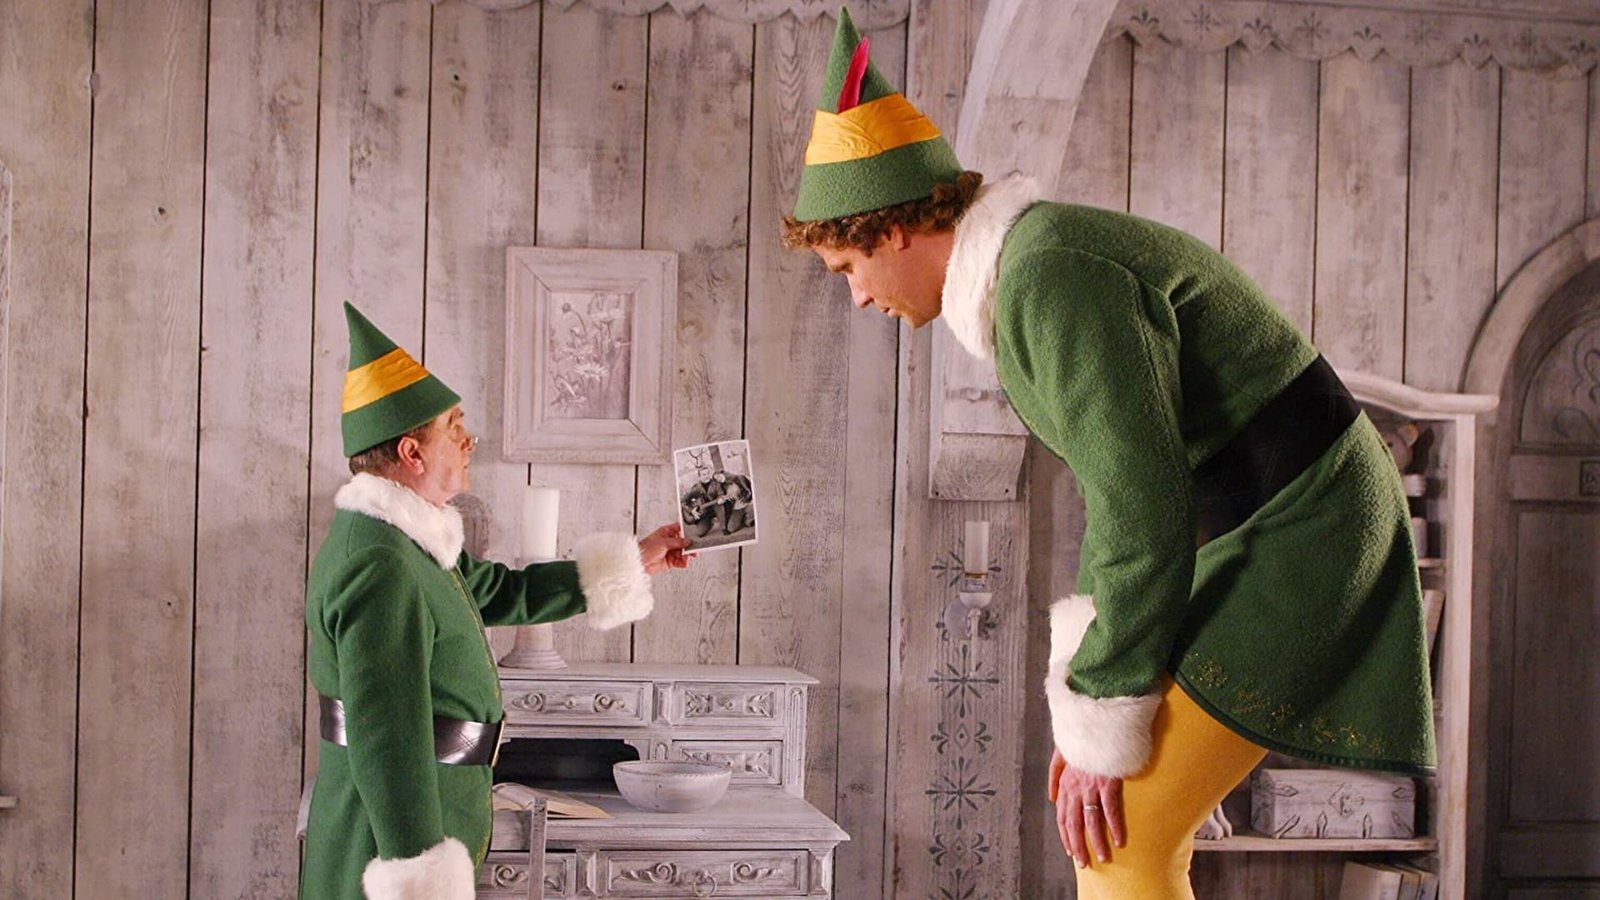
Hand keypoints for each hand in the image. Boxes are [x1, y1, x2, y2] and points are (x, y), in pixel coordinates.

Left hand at [639, 523, 694, 574]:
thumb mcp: (663, 542)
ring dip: (687, 555)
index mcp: (666, 532)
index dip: (687, 532)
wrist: (639, 563)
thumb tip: (688, 541)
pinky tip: (684, 562)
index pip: (680, 529)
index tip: (694, 536)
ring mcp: (670, 551)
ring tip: (689, 557)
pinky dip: (684, 562)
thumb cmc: (645, 549)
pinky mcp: (670, 561)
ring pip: (683, 552)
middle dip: (689, 546)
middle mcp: (669, 542)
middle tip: (694, 549)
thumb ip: (677, 542)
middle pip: (684, 542)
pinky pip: (680, 561)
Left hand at [1048, 745, 1124, 868]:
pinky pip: (1110, 811)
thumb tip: (1051, 797)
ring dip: (1097, 843)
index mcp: (1065, 784)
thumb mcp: (1061, 752)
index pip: (1062, 817)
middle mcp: (1074, 788)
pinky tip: (1119, 840)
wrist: (1095, 720)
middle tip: (1085, 863)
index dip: (1066, 836)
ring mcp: (1090, 787)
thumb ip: (1054, 775)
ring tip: (1103, 857)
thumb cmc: (1081, 736)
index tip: (1071, 851)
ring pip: (1091, 822)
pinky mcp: (1107, 783)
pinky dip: (1115, 827)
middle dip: (1078, 846)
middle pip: (1074, 824)